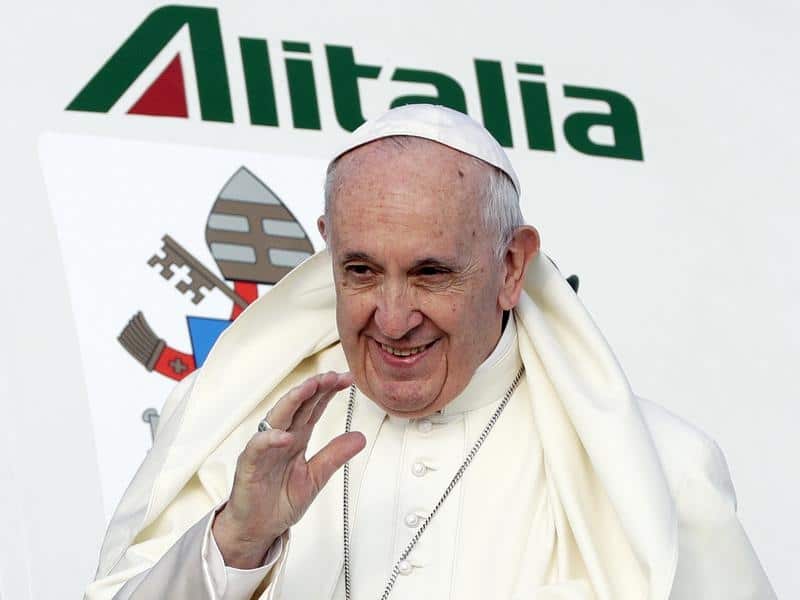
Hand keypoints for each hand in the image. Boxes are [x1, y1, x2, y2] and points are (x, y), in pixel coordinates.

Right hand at [212, 371, 365, 568]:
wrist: (257, 528)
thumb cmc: (279, 501)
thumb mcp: (316, 477)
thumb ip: (335, 455)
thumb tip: (359, 437)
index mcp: (297, 438)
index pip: (314, 407)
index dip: (329, 392)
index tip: (347, 379)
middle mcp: (280, 438)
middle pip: (298, 406)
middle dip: (315, 388)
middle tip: (332, 376)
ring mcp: (264, 449)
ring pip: (278, 417)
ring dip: (293, 401)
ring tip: (310, 388)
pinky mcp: (249, 465)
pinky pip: (258, 447)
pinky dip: (270, 439)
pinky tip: (285, 435)